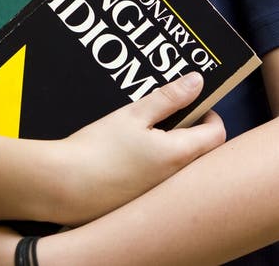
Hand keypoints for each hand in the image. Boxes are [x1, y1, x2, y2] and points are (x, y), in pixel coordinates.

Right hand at [52, 71, 225, 225]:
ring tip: (145, 130)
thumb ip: (168, 98)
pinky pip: (161, 179)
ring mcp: (159, 194)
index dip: (210, 114)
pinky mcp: (142, 202)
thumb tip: (197, 82)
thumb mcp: (133, 114)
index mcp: (178, 154)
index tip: (193, 102)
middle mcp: (176, 179)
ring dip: (172, 146)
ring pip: (181, 165)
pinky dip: (155, 163)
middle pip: (202, 152)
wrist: (65, 186)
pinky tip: (129, 153)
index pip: (217, 134)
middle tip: (169, 114)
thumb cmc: (98, 148)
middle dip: (192, 129)